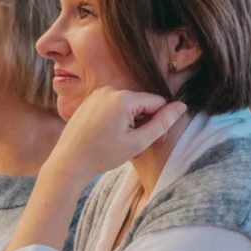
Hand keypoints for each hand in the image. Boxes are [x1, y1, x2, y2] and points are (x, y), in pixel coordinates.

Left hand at [48, 87, 187, 184]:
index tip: (147, 140)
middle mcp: (109, 89)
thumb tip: (181, 106)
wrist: (69, 161)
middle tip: (132, 145)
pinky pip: (112, 106)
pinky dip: (115, 119)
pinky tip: (107, 136)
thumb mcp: (138, 142)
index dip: (158, 122)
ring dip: (129, 122)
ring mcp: (97, 94)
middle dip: (142, 122)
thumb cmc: (102, 155)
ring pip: (127, 105)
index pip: (157, 102)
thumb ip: (162, 123)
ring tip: (119, 142)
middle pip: (141, 103)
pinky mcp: (89, 100)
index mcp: (123, 97)